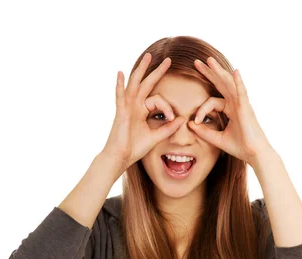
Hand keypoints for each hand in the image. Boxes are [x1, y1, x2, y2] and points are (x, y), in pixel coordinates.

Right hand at [102, 53, 185, 170]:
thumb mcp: (155, 137)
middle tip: (168, 60)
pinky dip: (120, 85)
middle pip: (146, 84)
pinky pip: (120, 96)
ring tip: (148, 56)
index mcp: (142, 111)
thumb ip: (167, 128)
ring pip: (135, 84)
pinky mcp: (121, 113)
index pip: (158, 100)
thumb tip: (181, 119)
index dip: (167, 108)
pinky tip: (121, 73)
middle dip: (157, 72)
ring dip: (141, 70)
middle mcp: (134, 106)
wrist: (120, 157)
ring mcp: (127, 107)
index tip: (171, 118)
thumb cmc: (134, 148)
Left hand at [188, 57, 272, 164]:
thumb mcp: (217, 139)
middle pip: (221, 84)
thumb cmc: (240, 147)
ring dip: (219, 71)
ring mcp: (242, 104)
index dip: (201, 110)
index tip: (194, 121)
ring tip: (209, 60)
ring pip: (229, 84)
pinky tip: (235, 72)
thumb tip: (190, 124)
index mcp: (230, 109)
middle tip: (197, 62)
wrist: (254, 155)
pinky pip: (242, 93)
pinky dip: (238, 82)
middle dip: (209, 73)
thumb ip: (204, 132)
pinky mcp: (247, 109)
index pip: (212, 102)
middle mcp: (236, 103)